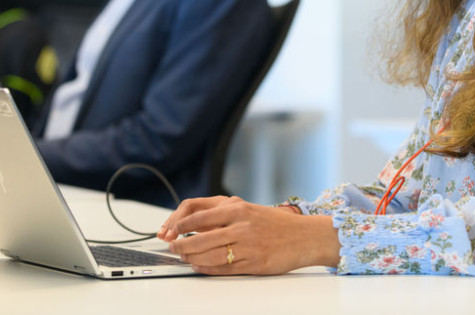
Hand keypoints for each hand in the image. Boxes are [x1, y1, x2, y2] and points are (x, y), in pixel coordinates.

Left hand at [157, 196, 338, 274]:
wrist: (305, 236)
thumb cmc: (276, 224)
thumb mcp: (249, 209)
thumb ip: (224, 214)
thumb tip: (193, 224)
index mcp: (237, 207)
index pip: (197, 212)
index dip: (178, 222)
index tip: (169, 230)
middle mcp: (240, 223)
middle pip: (198, 234)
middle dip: (180, 243)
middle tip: (172, 247)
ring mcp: (246, 243)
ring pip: (208, 253)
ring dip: (191, 258)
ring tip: (184, 258)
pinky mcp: (252, 262)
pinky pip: (222, 267)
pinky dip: (206, 269)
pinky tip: (199, 267)